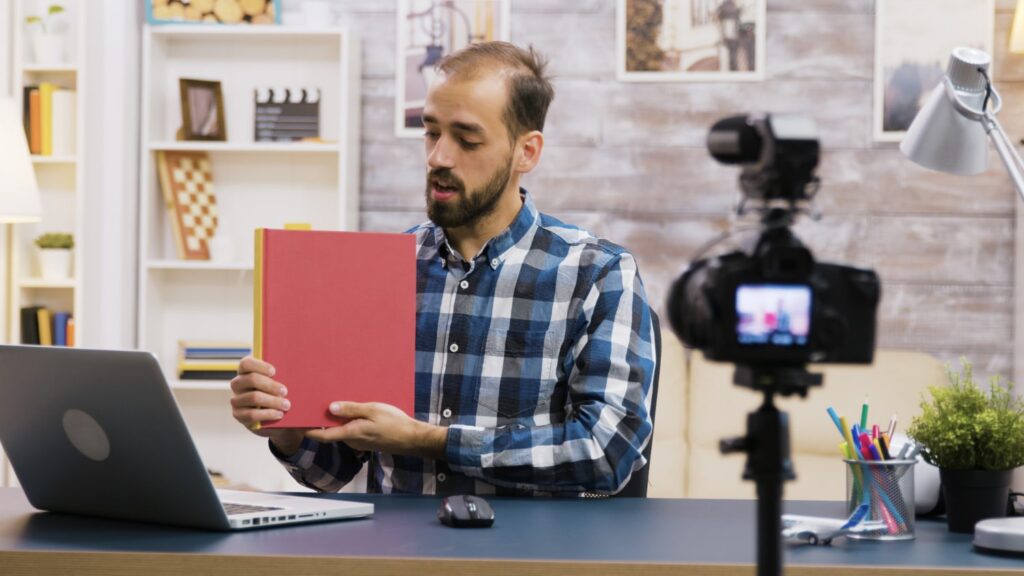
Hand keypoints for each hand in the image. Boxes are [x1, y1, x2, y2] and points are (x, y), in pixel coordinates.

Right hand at [230, 356, 303, 455]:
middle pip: (250, 379)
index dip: (259, 365)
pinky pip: (251, 414)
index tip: (275, 371)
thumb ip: (286, 375)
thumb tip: (303, 367)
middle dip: (270, 385)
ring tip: (286, 405)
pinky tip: (279, 414)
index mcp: (246, 371)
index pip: (246, 363)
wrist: (279, 421)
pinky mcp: (239, 415)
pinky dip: (268, 414)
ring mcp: (236, 400)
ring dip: (272, 401)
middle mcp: (238, 384)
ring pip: (253, 397)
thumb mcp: (284, 383)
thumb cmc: (282, 395)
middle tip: (285, 391)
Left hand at [306, 402, 447, 458]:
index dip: (308, 431)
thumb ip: (351, 409)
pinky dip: (349, 422)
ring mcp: (359, 442)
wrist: (412, 439)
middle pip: (331, 431)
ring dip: (337, 420)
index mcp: (351, 433)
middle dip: (322, 420)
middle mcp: (352, 440)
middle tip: (315, 404)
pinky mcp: (367, 440)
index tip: (297, 424)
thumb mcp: (372, 410)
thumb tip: (330, 408)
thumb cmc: (394, 424)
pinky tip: (354, 411)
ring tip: (335, 402)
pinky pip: (352, 430)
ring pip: (342, 430)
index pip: (323, 435)